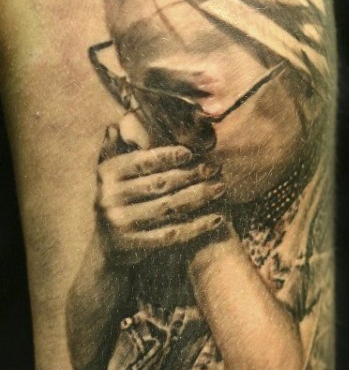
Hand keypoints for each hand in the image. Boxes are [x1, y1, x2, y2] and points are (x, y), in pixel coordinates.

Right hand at [94, 119, 226, 262]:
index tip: (192, 152)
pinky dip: (197, 225)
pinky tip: (217, 217)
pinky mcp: (134, 243)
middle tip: (216, 167)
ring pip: (169, 207)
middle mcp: (110, 197)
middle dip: (192, 174)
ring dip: (200, 196)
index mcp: (107, 174)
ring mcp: (121, 222)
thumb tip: (117, 124)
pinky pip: (172, 233)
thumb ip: (117, 149)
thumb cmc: (120, 198)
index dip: (167, 155)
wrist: (107, 245)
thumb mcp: (111, 173)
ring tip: (221, 187)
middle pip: (160, 183)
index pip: (142, 161)